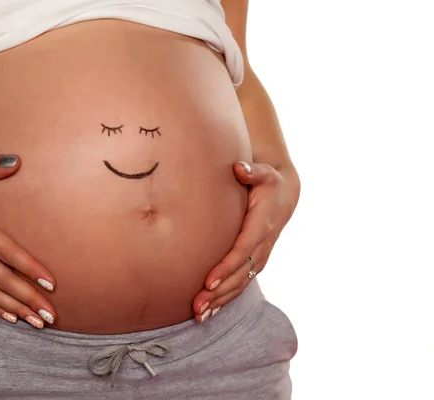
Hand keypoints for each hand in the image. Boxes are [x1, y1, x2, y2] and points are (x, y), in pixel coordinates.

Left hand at [192, 161, 299, 321]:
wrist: (285, 195)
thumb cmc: (269, 182)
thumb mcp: (265, 173)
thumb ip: (253, 171)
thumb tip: (239, 167)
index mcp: (261, 226)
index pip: (242, 251)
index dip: (226, 267)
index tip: (209, 281)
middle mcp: (262, 246)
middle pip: (239, 274)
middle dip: (219, 292)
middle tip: (197, 306)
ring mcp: (259, 256)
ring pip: (240, 284)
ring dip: (221, 301)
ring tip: (199, 315)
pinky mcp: (255, 262)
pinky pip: (241, 284)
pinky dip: (226, 298)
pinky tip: (209, 311)